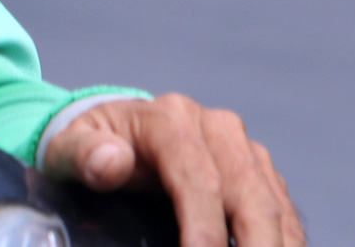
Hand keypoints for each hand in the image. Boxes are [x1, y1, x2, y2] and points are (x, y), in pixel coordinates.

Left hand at [41, 93, 302, 246]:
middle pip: (249, 194)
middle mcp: (215, 128)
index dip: (204, 229)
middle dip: (255, 246)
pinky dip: (286, 243)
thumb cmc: (90, 146)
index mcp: (169, 119)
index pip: (198, 179)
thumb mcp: (68, 147)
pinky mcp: (260, 171)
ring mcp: (243, 149)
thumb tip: (110, 162)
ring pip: (274, 205)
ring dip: (277, 246)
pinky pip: (284, 212)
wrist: (116, 132)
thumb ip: (82, 153)